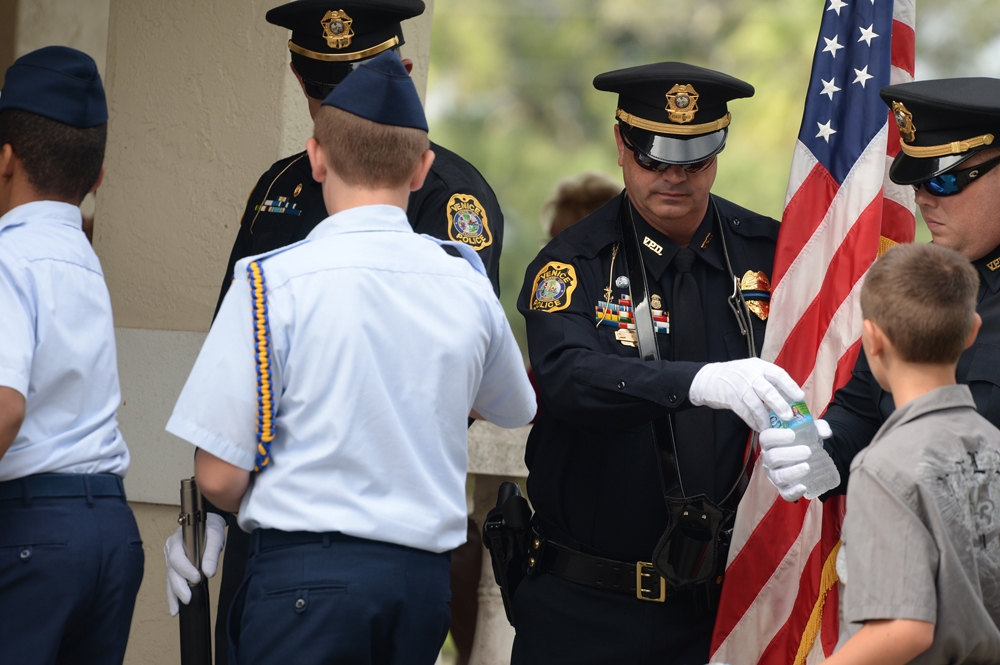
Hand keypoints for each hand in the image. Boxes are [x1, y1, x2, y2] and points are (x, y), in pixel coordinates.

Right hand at [164, 513, 225, 615]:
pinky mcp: (175, 567)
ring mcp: (171, 560)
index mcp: (178, 540)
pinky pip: (172, 581)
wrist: (207, 523)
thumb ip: (211, 553)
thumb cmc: (210, 528)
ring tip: (176, 610)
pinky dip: (173, 595)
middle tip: (188, 598)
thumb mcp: (215, 536)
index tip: (197, 578)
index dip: (185, 569)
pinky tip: (175, 608)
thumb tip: (209, 573)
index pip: (177, 557)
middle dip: (178, 586)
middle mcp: (171, 551)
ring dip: (173, 595)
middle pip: (171, 571)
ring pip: (170, 579)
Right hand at [688, 358, 804, 430]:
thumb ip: (768, 380)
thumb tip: (790, 398)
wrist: (708, 378)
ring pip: (754, 403)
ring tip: (772, 427)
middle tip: (788, 416)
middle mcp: (749, 374)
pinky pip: (743, 412)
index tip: (799, 397)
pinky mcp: (729, 397)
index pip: (778, 374)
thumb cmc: (735, 376)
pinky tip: (759, 427)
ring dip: (764, 417)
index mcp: (758, 366)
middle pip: (767, 390)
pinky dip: (752, 421)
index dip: (790, 386)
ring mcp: (738, 385)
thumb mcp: (752, 371)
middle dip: (779, 404)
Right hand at [758, 418, 832, 500]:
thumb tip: (825, 433)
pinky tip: (803, 487)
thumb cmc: (804, 440)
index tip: (792, 435)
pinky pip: (785, 493)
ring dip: (792, 472)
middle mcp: (769, 458)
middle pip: (772, 457)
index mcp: (771, 442)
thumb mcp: (811, 430)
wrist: (808, 456)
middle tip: (808, 452)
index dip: (776, 436)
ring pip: (778, 476)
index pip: (766, 438)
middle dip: (789, 454)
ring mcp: (774, 474)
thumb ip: (819, 427)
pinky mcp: (783, 488)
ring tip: (807, 467)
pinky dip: (793, 492)